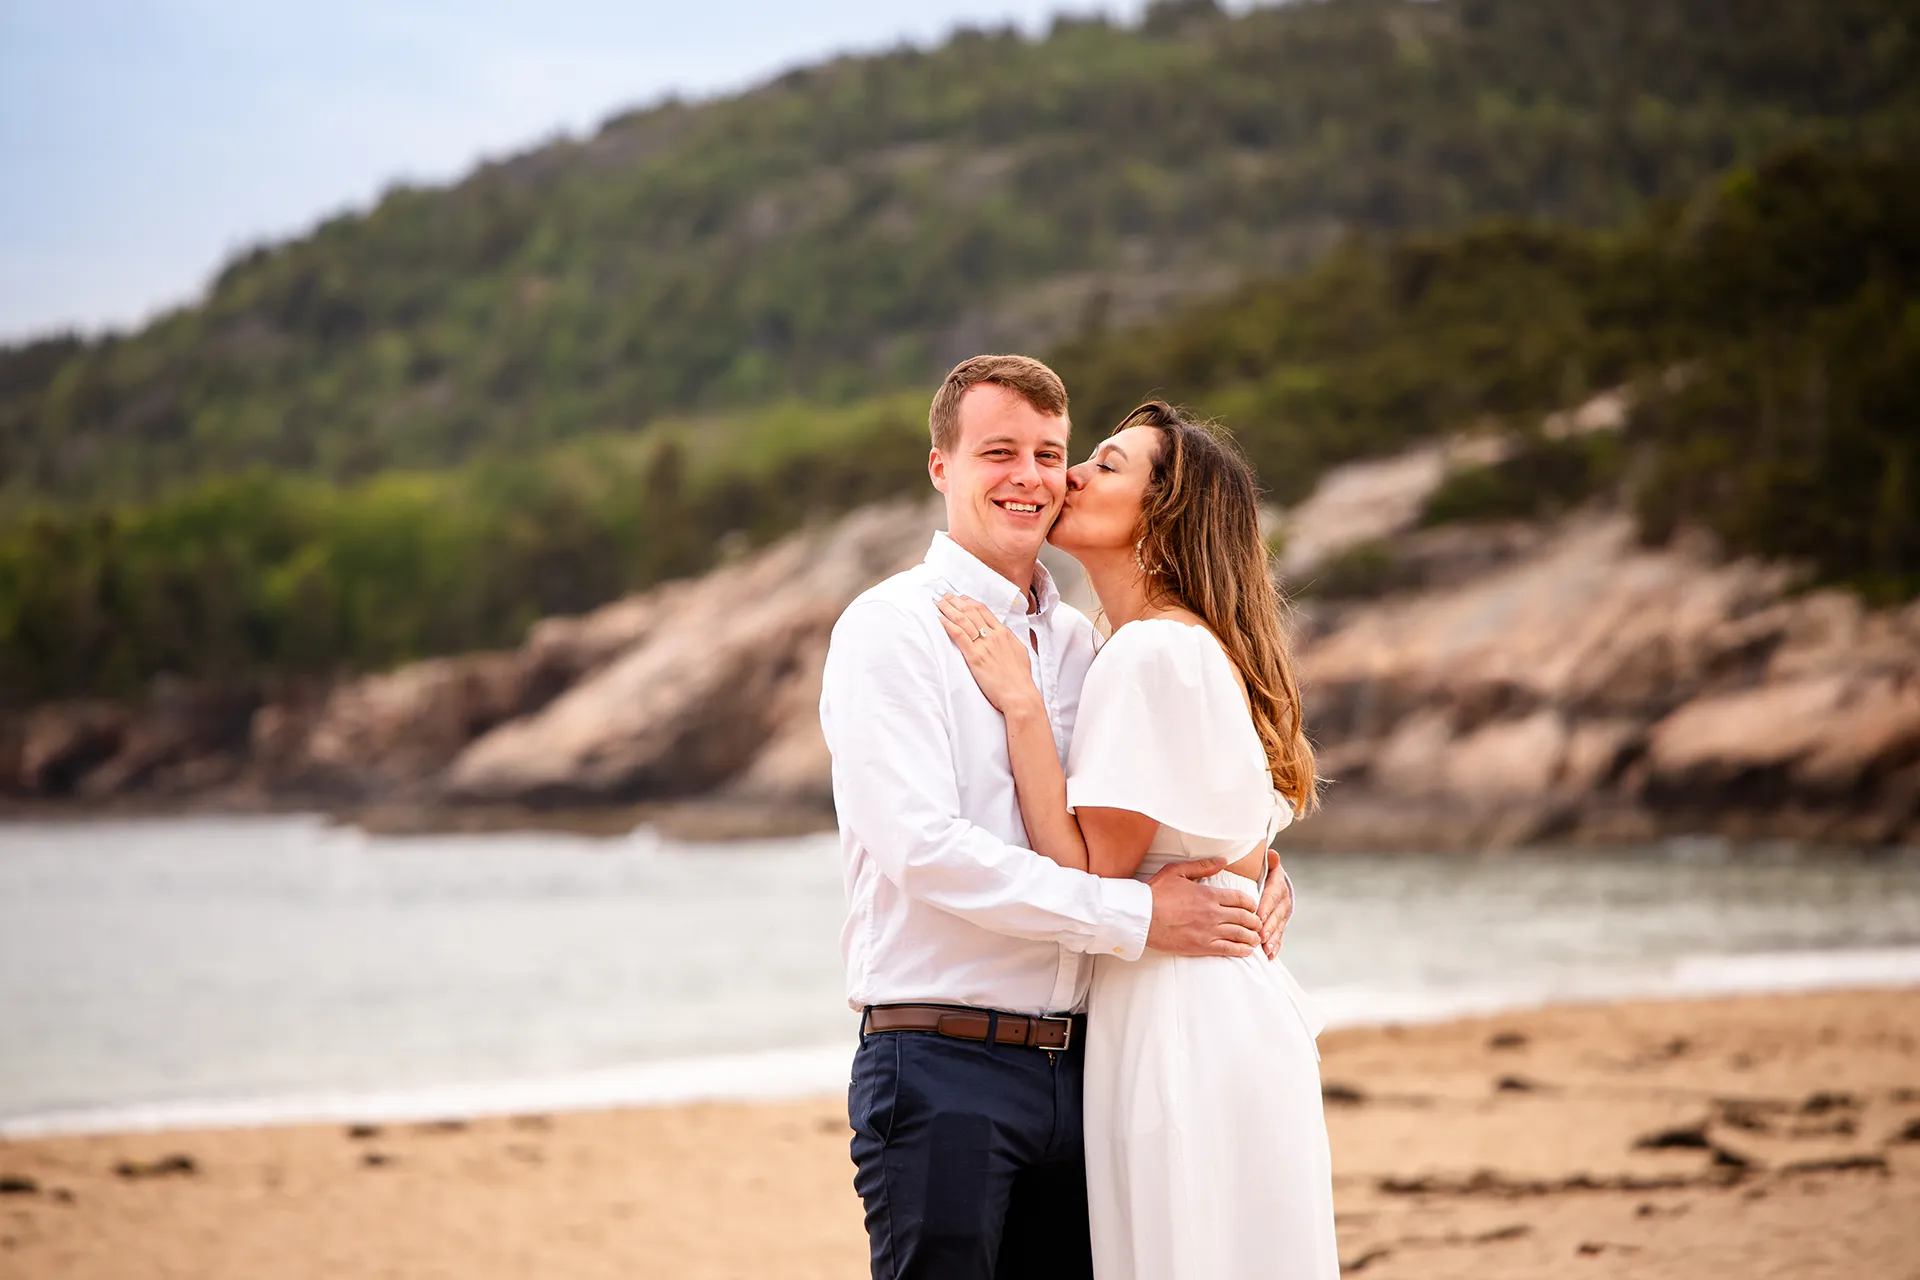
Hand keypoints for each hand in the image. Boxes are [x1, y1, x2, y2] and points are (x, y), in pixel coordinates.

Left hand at [936, 594, 1039, 714]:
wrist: (1020, 695)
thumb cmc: (1020, 678)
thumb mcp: (1019, 652)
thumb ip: (1009, 641)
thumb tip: (1004, 636)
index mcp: (1004, 633)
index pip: (984, 610)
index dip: (969, 602)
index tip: (960, 598)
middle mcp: (994, 635)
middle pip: (971, 611)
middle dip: (955, 601)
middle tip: (943, 595)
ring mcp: (984, 645)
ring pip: (963, 620)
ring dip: (948, 609)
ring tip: (938, 602)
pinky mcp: (975, 657)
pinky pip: (959, 635)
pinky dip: (948, 625)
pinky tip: (939, 618)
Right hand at [1144, 859, 1260, 956]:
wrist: (1141, 917)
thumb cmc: (1156, 893)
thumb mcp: (1177, 871)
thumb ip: (1202, 865)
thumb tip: (1223, 860)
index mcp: (1209, 894)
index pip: (1240, 898)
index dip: (1251, 903)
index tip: (1253, 907)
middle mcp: (1213, 913)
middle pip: (1244, 917)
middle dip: (1255, 920)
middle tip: (1258, 923)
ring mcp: (1208, 931)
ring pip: (1240, 934)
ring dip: (1252, 936)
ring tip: (1255, 938)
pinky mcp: (1201, 946)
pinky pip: (1228, 949)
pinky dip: (1241, 950)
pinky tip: (1246, 950)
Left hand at [1257, 849, 1293, 958]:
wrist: (1273, 882)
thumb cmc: (1262, 873)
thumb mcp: (1266, 865)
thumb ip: (1268, 862)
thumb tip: (1272, 854)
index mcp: (1277, 885)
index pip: (1272, 896)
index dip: (1266, 906)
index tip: (1259, 915)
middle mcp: (1283, 901)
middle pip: (1276, 915)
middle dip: (1269, 926)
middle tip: (1260, 935)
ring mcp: (1282, 915)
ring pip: (1278, 927)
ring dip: (1272, 939)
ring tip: (1265, 949)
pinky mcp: (1280, 925)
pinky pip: (1278, 936)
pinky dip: (1275, 946)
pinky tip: (1270, 956)